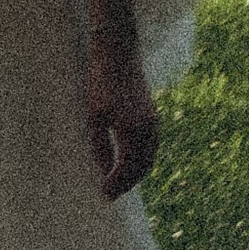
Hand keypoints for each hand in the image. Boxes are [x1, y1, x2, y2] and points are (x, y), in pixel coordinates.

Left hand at [83, 41, 157, 200]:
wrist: (119, 53)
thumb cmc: (101, 83)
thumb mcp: (95, 117)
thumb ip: (100, 146)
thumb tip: (103, 171)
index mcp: (133, 132)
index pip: (127, 169)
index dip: (116, 184)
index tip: (105, 196)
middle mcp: (148, 130)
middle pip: (143, 167)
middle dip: (128, 183)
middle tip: (112, 194)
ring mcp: (154, 122)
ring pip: (150, 158)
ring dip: (137, 173)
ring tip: (120, 182)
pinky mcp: (153, 115)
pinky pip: (151, 147)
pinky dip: (142, 160)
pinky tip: (129, 161)